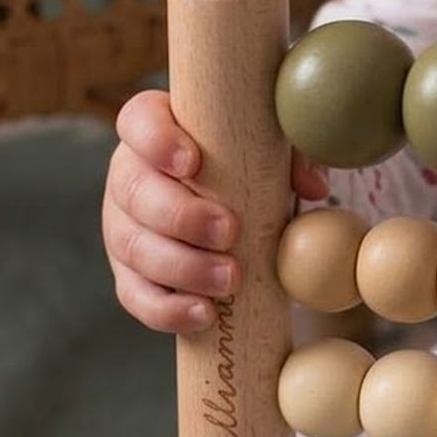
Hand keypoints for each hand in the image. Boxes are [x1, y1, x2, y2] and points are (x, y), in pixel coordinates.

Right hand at [102, 90, 328, 332]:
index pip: (138, 123)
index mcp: (155, 130)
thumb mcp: (273, 152)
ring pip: (133, 247)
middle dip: (181, 215)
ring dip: (182, 266)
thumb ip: (292, 158)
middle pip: (134, 191)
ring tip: (230, 279)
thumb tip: (313, 187)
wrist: (237, 212)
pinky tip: (204, 314)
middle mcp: (129, 175)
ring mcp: (123, 227)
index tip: (192, 162)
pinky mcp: (129, 274)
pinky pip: (135, 295)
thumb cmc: (250, 167)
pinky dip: (167, 310)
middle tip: (229, 232)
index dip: (157, 141)